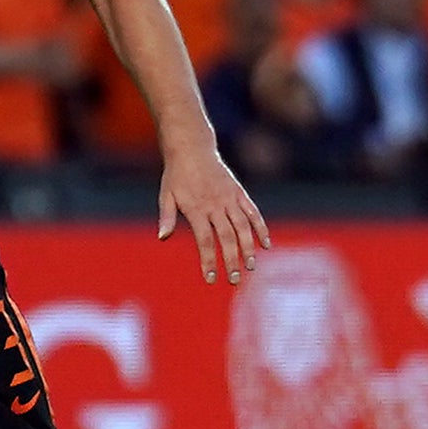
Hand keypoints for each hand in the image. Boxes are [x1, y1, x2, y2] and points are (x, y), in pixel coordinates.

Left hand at [157, 141, 271, 283]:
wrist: (191, 148)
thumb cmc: (176, 175)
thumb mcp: (166, 194)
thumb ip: (167, 216)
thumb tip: (162, 237)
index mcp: (196, 209)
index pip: (205, 241)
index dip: (209, 260)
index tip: (211, 279)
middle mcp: (215, 205)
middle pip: (226, 237)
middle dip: (231, 260)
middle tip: (234, 280)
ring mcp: (229, 198)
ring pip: (242, 227)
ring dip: (248, 248)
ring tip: (251, 266)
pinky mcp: (239, 192)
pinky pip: (253, 212)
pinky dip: (260, 228)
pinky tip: (265, 244)